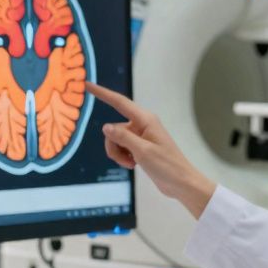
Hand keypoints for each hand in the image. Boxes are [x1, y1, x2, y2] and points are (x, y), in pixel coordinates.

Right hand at [87, 81, 216, 218]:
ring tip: (131, 164)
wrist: (180, 183)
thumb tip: (105, 126)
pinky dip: (123, 157)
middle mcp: (142, 124)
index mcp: (145, 119)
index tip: (87, 85)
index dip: (102, 93)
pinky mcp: (140, 147)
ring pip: (116, 140)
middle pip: (114, 128)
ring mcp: (140, 136)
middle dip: (114, 145)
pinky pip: (122, 147)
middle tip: (126, 161)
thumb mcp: (142, 151)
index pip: (119, 102)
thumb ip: (123, 137)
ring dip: (119, 154)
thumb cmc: (166, 165)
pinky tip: (133, 165)